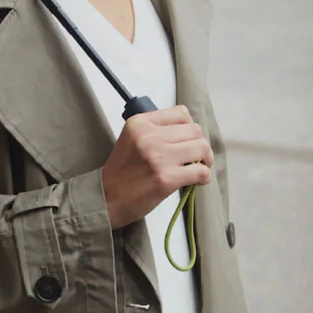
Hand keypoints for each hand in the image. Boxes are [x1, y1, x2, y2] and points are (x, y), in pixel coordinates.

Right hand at [99, 104, 212, 229]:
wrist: (107, 199)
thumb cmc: (121, 172)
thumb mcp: (131, 139)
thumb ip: (155, 131)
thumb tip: (188, 134)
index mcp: (139, 123)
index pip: (181, 113)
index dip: (189, 127)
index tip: (187, 139)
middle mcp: (149, 136)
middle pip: (194, 130)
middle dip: (199, 144)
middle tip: (196, 156)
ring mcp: (158, 157)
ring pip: (201, 147)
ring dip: (205, 159)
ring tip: (198, 167)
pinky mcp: (166, 178)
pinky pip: (201, 171)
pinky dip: (204, 176)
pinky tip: (197, 180)